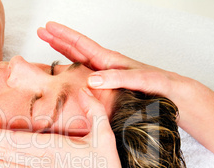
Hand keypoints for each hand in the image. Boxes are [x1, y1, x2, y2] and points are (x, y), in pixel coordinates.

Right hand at [37, 21, 178, 95]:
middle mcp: (105, 65)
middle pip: (76, 48)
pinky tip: (65, 72)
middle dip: (58, 39)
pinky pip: (83, 75)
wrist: (171, 95)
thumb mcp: (140, 81)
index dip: (64, 36)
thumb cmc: (159, 86)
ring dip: (62, 52)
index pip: (82, 44)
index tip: (49, 27)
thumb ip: (117, 78)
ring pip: (78, 60)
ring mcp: (105, 75)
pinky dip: (71, 70)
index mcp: (110, 60)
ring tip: (48, 43)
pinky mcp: (106, 86)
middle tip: (41, 31)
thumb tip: (92, 80)